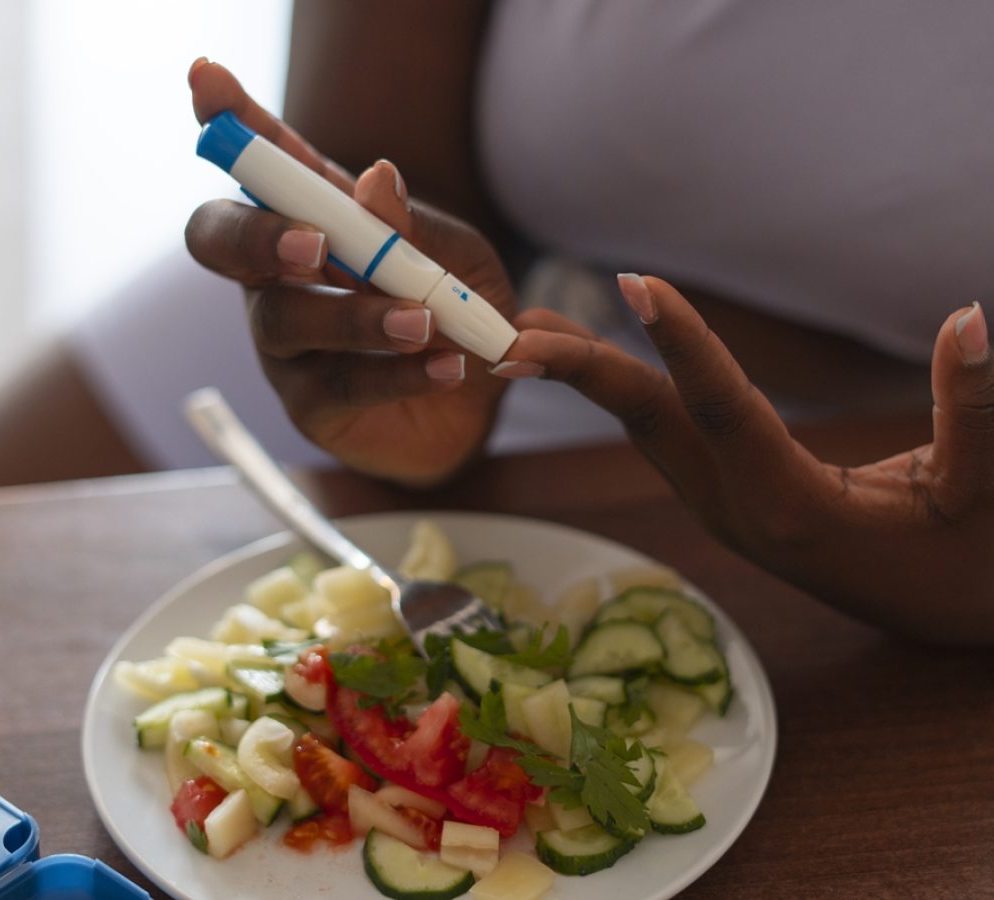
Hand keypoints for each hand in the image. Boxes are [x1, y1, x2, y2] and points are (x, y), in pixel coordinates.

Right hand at [185, 60, 515, 485]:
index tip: (207, 80)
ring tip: (423, 321)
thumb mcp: (457, 259)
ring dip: (355, 316)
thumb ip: (414, 227)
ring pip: (284, 319)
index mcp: (314, 222)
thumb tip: (375, 179)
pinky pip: (338, 384)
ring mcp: (286, 344)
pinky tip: (446, 367)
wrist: (481, 405)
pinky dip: (394, 373)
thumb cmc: (458, 315)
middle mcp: (280, 278)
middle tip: (316, 245)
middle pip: (220, 240)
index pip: (264, 167)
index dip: (232, 124)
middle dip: (258, 233)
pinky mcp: (309, 405)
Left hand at [500, 275, 993, 643]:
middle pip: (652, 423)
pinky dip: (624, 394)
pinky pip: (665, 438)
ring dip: (589, 378)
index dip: (681, 343)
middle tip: (512, 327)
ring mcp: (725, 509)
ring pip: (648, 431)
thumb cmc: (974, 557)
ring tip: (531, 326)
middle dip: (581, 371)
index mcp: (796, 508)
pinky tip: (596, 361)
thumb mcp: (989, 489)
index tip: (633, 283)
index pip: (724, 409)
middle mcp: (741, 510)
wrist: (946, 618)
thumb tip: (970, 317)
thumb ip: (978, 406)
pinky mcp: (727, 501)